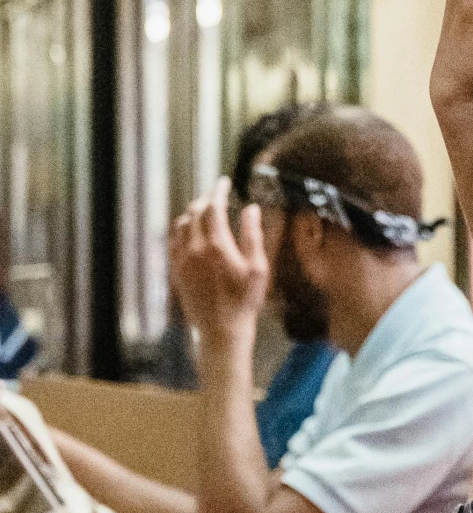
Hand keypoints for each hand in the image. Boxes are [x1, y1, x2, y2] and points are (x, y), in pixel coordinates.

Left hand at [170, 181, 268, 338]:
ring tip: (204, 212)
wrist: (221, 330)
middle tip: (216, 196)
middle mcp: (195, 249)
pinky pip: (174, 241)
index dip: (218, 190)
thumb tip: (251, 209)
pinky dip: (182, 229)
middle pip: (195, 211)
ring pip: (181, 224)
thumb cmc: (244, 302)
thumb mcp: (258, 269)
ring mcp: (182, 260)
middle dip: (205, 199)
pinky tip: (190, 232)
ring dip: (192, 213)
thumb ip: (253, 235)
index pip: (214, 206)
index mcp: (217, 245)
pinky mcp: (176, 271)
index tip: (223, 182)